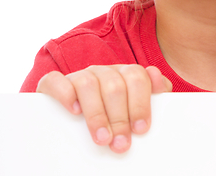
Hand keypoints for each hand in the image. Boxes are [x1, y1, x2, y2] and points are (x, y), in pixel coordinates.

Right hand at [37, 65, 171, 152]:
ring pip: (89, 83)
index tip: (141, 129)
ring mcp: (79, 76)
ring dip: (96, 113)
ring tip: (102, 138)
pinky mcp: (53, 84)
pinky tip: (74, 111)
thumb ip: (154, 95)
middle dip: (120, 117)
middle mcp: (103, 72)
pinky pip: (57, 81)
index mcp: (125, 74)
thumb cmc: (113, 114)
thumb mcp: (135, 107)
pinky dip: (65, 94)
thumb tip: (161, 84)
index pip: (137, 77)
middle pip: (115, 85)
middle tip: (120, 143)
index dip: (140, 103)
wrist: (74, 119)